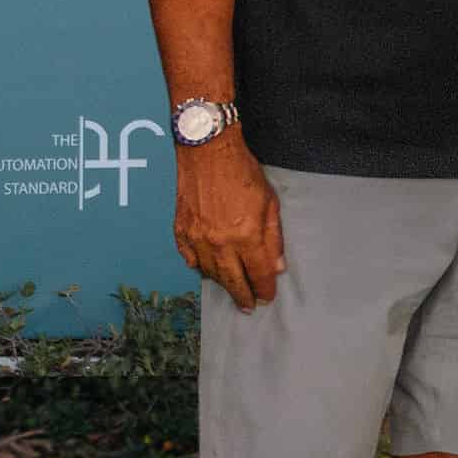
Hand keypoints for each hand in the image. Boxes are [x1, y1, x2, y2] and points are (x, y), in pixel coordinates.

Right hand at [175, 136, 285, 309]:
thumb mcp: (270, 203)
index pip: (257, 273)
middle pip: (232, 280)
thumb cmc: (243, 173)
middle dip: (243, 296)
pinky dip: (199, 267)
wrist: (207, 151)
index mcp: (246, 235)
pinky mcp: (180, 230)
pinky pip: (190, 258)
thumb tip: (277, 266)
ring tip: (231, 289)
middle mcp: (219, 242)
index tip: (267, 297)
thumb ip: (274, 237)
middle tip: (249, 306)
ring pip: (210, 273)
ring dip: (222, 284)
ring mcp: (196, 238)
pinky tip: (206, 271)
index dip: (264, 288)